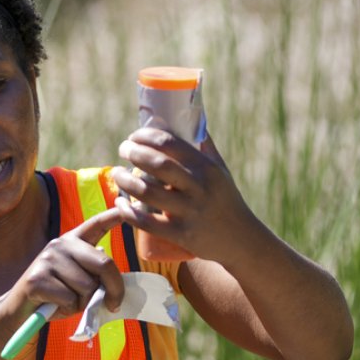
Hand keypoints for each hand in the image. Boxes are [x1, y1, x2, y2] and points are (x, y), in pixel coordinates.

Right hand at [7, 205, 126, 319]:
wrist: (20, 309)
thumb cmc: (55, 296)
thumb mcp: (78, 282)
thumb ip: (93, 276)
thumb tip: (112, 286)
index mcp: (72, 241)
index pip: (96, 224)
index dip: (114, 216)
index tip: (129, 206)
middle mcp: (60, 244)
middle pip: (103, 263)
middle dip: (115, 288)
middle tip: (113, 304)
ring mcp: (48, 259)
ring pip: (87, 287)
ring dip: (83, 303)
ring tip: (67, 301)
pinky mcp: (37, 278)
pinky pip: (70, 299)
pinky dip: (68, 309)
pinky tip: (54, 305)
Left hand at [111, 127, 259, 264]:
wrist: (241, 240)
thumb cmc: (226, 200)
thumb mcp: (220, 171)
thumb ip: (205, 147)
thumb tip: (192, 118)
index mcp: (205, 168)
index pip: (170, 143)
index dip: (146, 136)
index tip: (134, 136)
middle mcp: (198, 188)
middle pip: (157, 164)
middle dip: (133, 153)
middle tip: (123, 150)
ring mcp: (189, 212)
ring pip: (147, 192)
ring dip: (125, 180)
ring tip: (117, 173)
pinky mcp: (181, 235)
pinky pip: (147, 223)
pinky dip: (128, 213)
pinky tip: (119, 203)